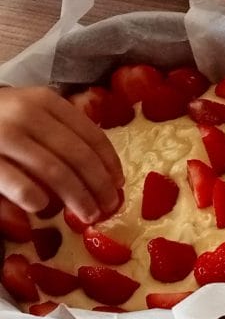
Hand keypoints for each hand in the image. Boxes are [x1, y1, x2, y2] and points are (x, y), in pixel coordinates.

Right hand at [0, 87, 123, 221]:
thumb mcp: (30, 114)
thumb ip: (62, 135)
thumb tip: (107, 177)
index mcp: (45, 101)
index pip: (90, 135)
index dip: (109, 163)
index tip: (119, 184)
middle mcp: (25, 114)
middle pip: (77, 156)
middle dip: (98, 186)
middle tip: (108, 208)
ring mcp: (2, 134)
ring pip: (54, 171)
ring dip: (77, 198)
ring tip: (88, 216)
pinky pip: (17, 183)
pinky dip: (35, 198)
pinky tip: (43, 208)